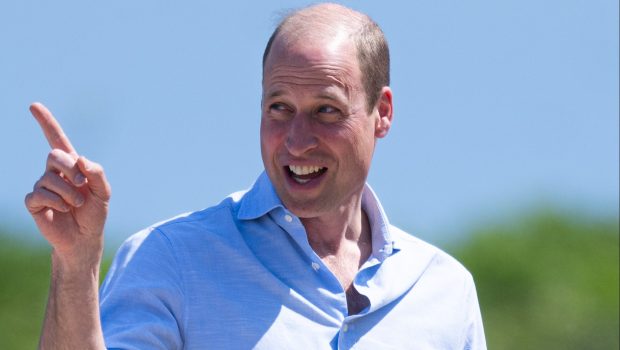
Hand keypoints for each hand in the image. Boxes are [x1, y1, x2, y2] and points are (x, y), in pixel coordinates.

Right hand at [25, 103, 110, 262]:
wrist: (85, 238)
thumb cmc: (94, 213)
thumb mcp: (103, 192)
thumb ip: (97, 172)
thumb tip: (81, 159)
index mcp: (72, 166)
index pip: (56, 139)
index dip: (46, 122)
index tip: (33, 105)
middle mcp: (54, 172)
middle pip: (54, 155)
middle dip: (70, 169)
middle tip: (82, 184)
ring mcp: (43, 186)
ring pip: (49, 178)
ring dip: (68, 192)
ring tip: (76, 204)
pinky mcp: (34, 202)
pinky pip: (40, 194)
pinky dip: (56, 201)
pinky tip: (64, 209)